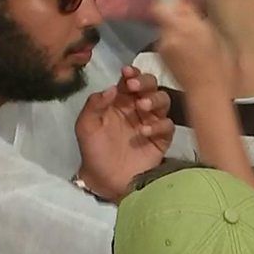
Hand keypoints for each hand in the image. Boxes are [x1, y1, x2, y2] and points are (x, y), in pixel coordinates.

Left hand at [76, 67, 173, 201]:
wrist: (106, 180)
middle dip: (146, 82)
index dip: (132, 73)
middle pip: (151, 86)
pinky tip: (144, 132)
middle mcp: (138, 108)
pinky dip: (159, 126)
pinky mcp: (162, 139)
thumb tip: (112, 87)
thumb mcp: (86, 127)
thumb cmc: (94, 151)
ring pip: (163, 101)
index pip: (130, 80)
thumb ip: (94, 105)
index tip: (127, 73)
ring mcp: (152, 122)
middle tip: (135, 87)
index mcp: (120, 101)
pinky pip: (167, 126)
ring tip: (142, 107)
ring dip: (154, 100)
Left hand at [151, 0, 231, 93]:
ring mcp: (163, 48)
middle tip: (193, 21)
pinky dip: (175, 42)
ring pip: (164, 28)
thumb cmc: (221, 66)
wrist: (209, 93)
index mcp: (184, 27)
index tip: (184, 3)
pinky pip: (166, 41)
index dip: (171, 2)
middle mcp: (169, 36)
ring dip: (176, 29)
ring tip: (194, 39)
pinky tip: (189, 52)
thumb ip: (198, 15)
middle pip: (163, 15)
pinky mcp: (162, 58)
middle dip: (176, 15)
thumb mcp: (216, 35)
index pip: (162, 6)